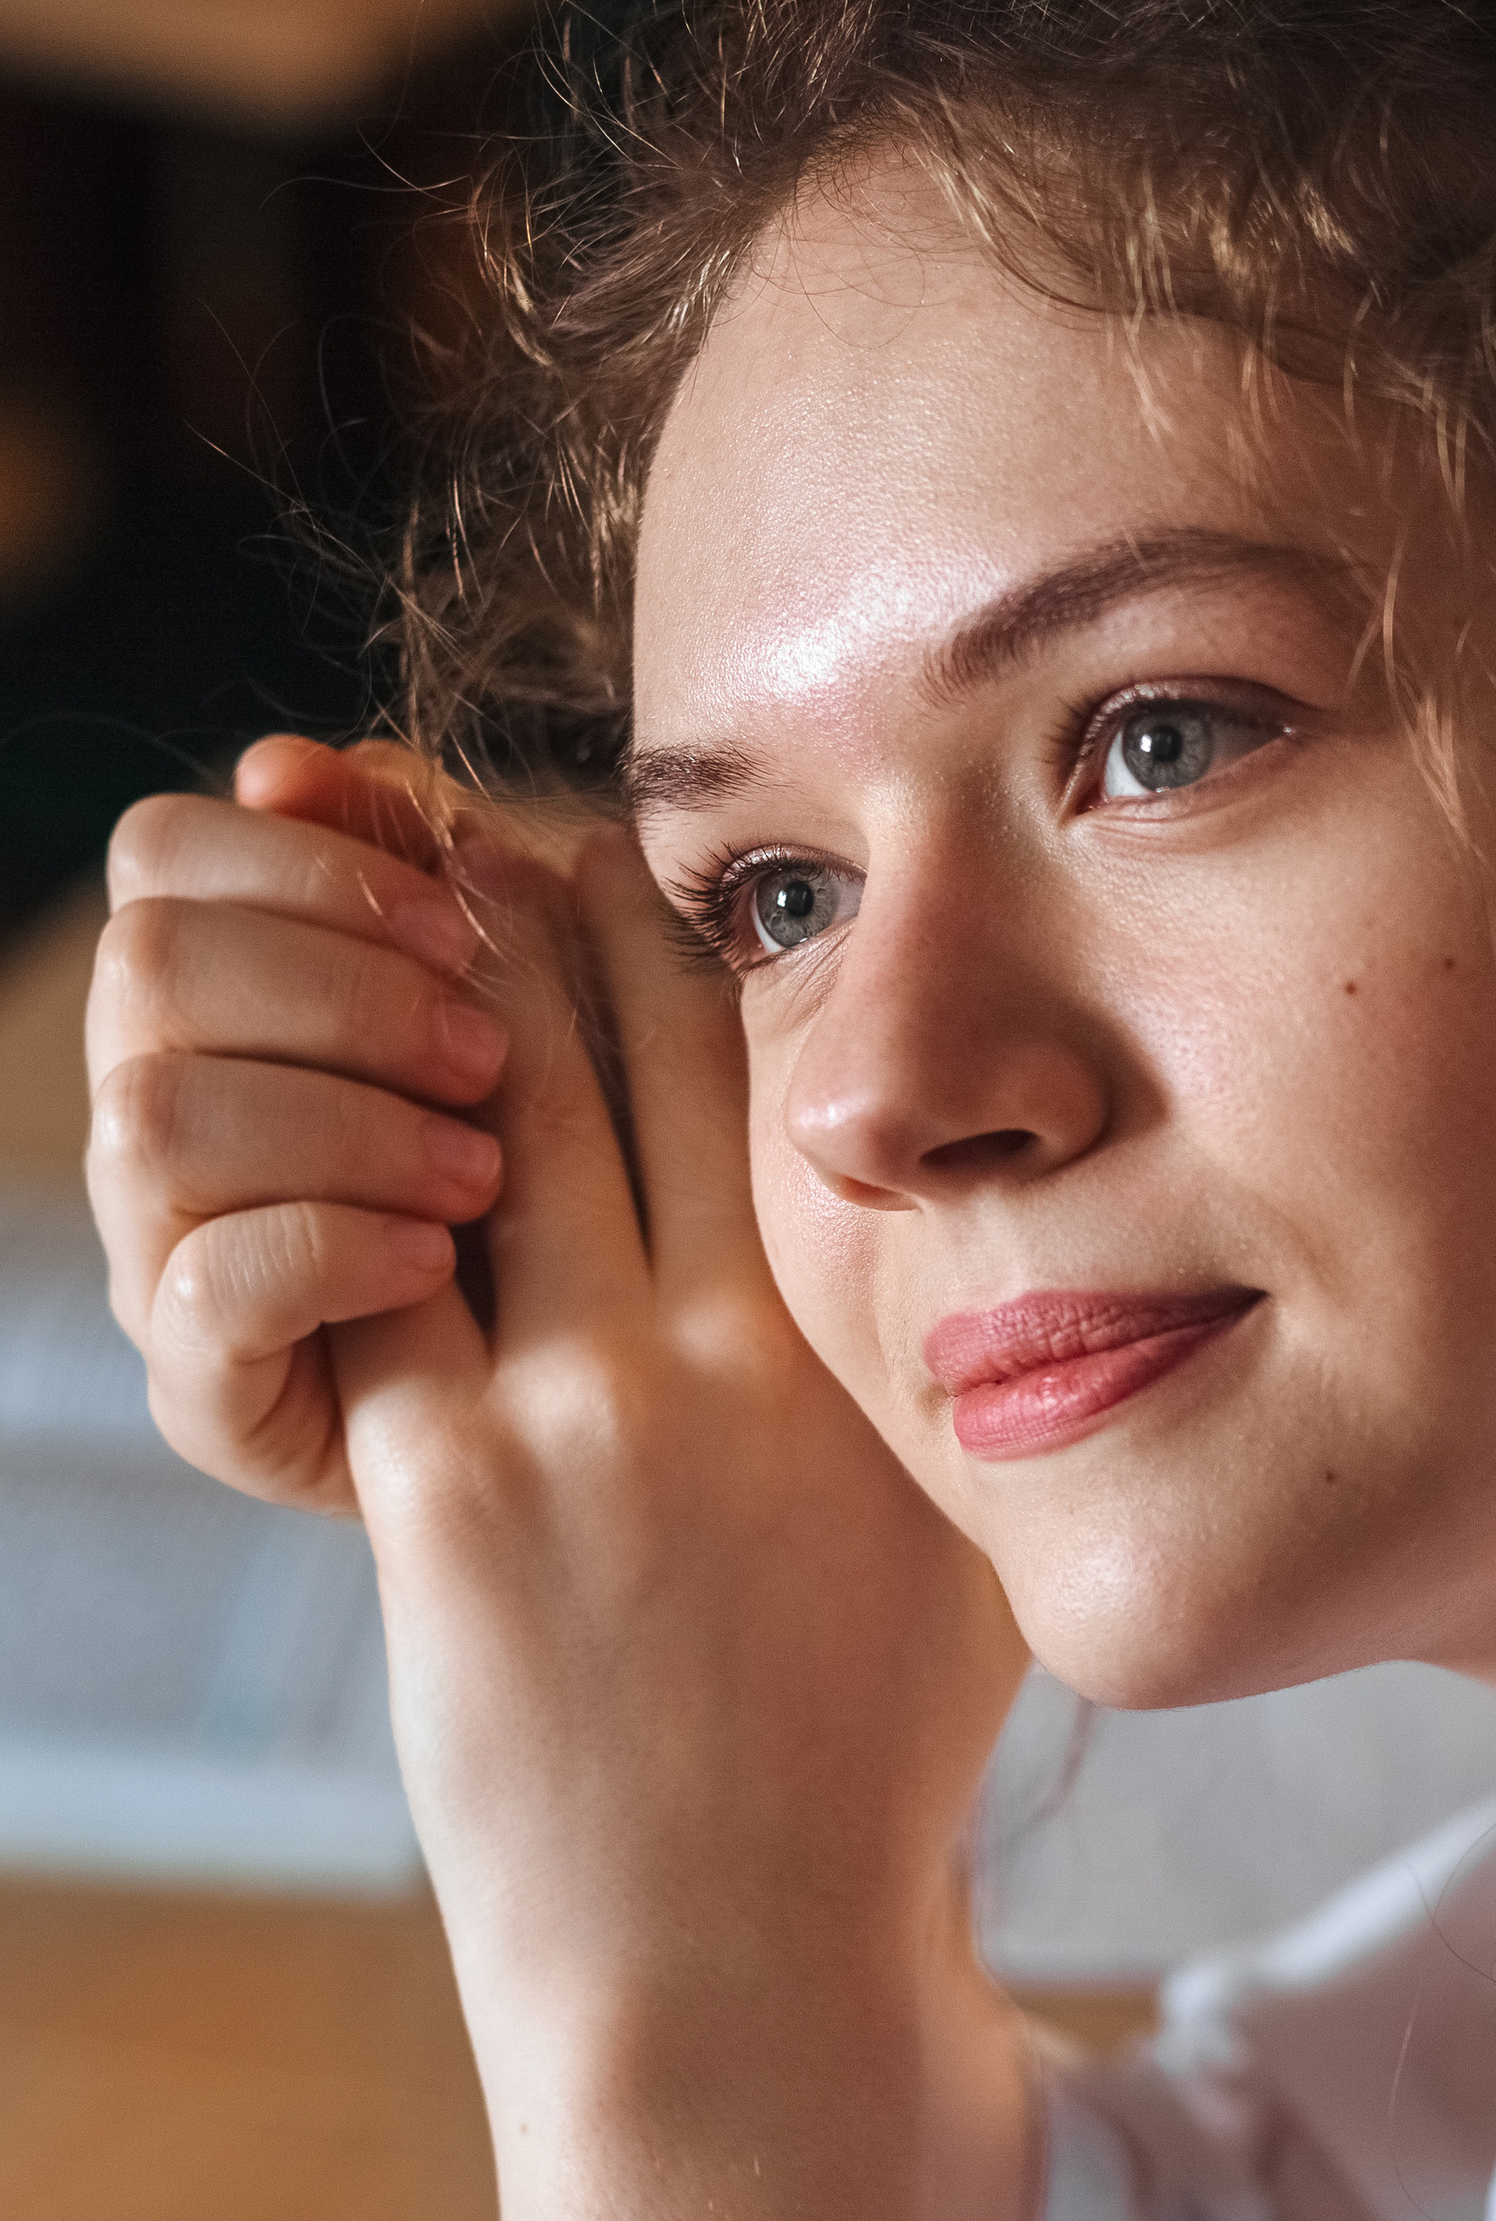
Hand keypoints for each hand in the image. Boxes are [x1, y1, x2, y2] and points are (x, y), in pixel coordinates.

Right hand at [86, 737, 506, 1514]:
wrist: (620, 1458)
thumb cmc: (576, 1216)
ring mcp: (164, 1256)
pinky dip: (328, 1243)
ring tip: (487, 1171)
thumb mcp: (536, 1039)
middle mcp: (159, 1117)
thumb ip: (444, 900)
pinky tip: (440, 1255)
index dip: (306, 861)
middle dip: (334, 988)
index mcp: (215, 1004)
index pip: (163, 854)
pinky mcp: (204, 1390)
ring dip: (338, 1117)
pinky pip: (204, 1284)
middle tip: (487, 1055)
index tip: (460, 916)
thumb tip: (336, 762)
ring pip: (157, 1119)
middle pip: (150, 968)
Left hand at [316, 819, 1028, 2220]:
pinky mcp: (446, 1498)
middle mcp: (735, 1355)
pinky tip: (313, 1108)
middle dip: (525, 913)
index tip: (625, 851)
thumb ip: (938, 1384)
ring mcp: (582, 1419)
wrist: (741, 1982)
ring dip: (414, 1003)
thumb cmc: (860, 1784)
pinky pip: (376, 1279)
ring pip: (478, 1128)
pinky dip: (339, 1174)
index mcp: (871, 1357)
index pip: (771, 1075)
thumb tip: (922, 1246)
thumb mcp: (961, 1555)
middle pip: (611, 1057)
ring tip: (372, 913)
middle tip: (461, 817)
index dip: (682, 934)